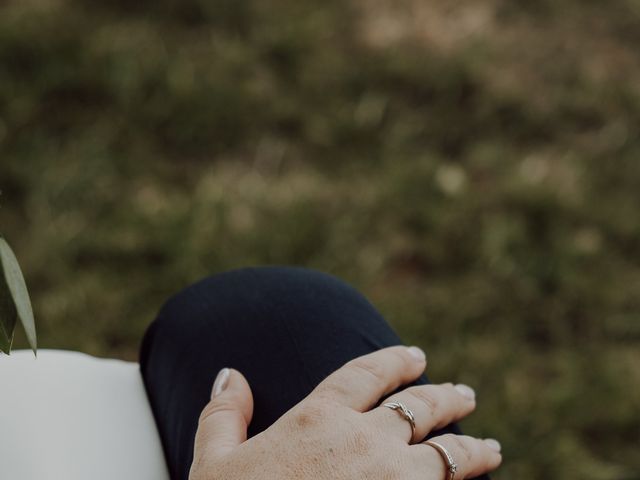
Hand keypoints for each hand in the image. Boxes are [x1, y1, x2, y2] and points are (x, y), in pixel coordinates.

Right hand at [189, 346, 501, 478]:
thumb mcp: (213, 462)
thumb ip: (223, 415)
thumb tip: (230, 375)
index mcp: (318, 418)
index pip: (365, 374)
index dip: (394, 361)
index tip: (415, 356)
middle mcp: (363, 440)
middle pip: (417, 406)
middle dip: (444, 397)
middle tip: (464, 395)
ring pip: (448, 451)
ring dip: (471, 446)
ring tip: (489, 445)